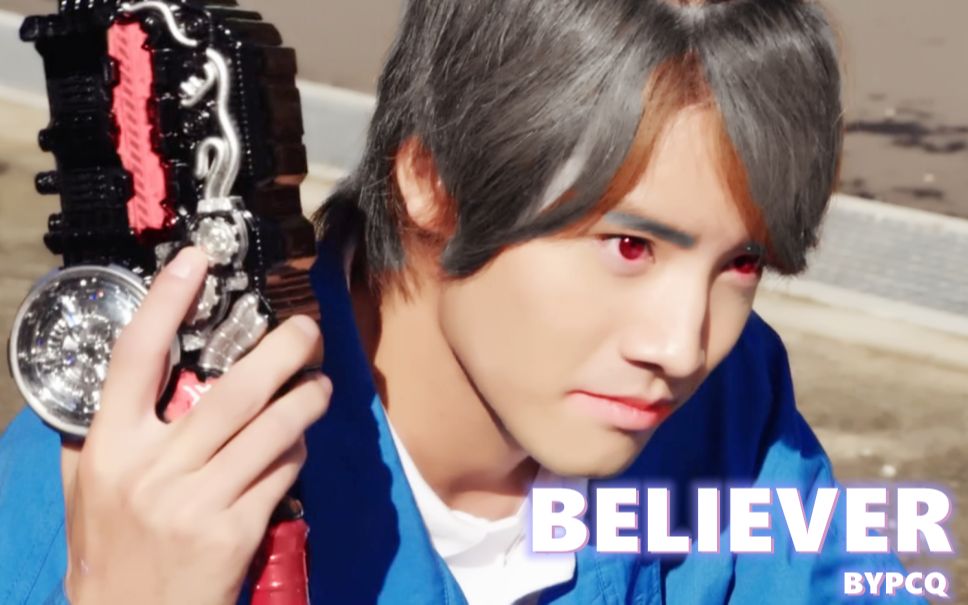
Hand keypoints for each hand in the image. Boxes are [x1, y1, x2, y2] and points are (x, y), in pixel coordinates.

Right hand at [59, 247, 329, 604]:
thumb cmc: (108, 554)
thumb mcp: (87, 492)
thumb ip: (105, 437)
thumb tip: (130, 377)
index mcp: (109, 449)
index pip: (134, 358)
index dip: (166, 302)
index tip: (197, 260)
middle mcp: (152, 470)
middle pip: (231, 391)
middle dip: (281, 352)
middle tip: (308, 329)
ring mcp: (196, 501)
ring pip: (270, 429)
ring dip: (306, 400)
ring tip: (321, 385)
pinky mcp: (234, 531)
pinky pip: (281, 472)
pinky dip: (296, 449)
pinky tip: (299, 442)